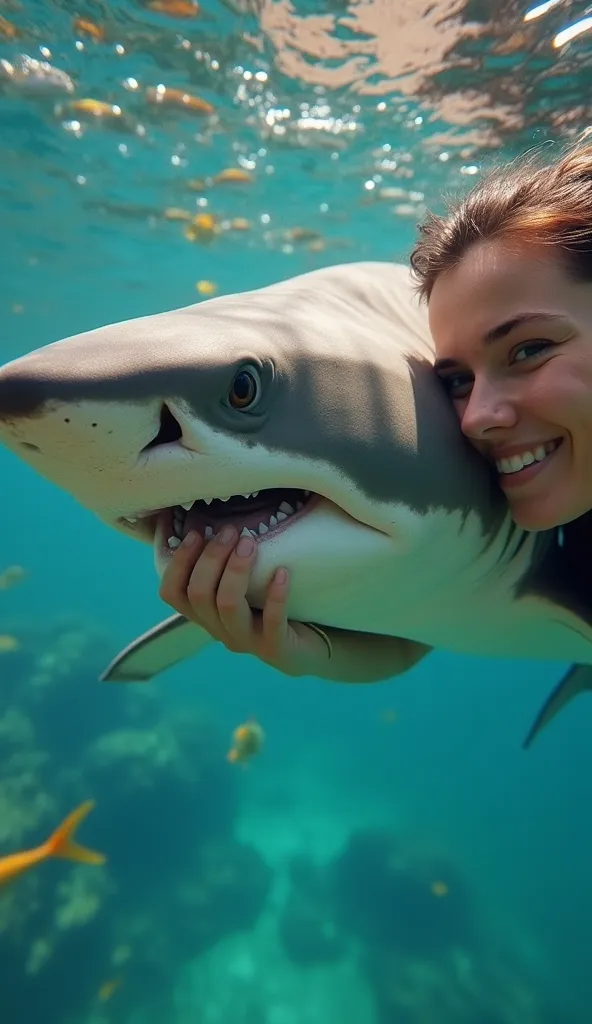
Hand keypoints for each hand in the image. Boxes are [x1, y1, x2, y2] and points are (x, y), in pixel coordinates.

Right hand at [158, 527, 330, 676]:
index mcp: (205, 615)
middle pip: (199, 594)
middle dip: (212, 557)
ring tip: (249, 543)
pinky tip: (282, 572)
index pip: (172, 593)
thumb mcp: (243, 588)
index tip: (195, 532)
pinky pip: (272, 622)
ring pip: (228, 605)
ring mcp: (246, 641)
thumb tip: (212, 519)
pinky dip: (276, 595)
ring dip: (236, 570)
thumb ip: (224, 566)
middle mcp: (219, 630)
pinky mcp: (275, 648)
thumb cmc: (270, 609)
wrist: (308, 649)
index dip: (178, 562)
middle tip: (231, 531)